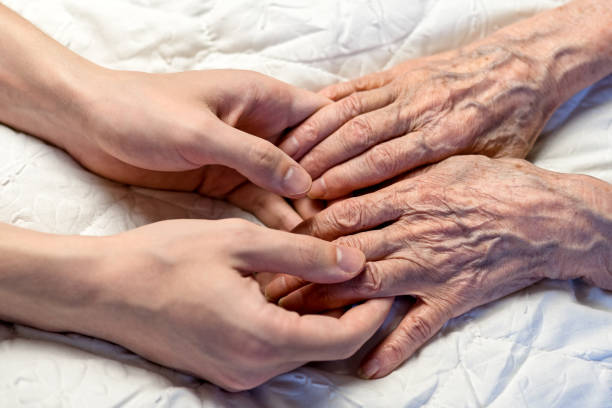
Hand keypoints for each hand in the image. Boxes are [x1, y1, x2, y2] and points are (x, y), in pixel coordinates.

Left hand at [0, 6, 328, 225]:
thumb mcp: (201, 131)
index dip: (343, 146)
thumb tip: (303, 182)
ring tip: (327, 241)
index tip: (359, 182)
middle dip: (329, 186)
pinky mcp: (226, 180)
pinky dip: (277, 219)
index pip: (321, 117)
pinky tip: (294, 242)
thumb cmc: (142, 111)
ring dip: (305, 209)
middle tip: (348, 224)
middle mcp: (260, 126)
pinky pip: (261, 201)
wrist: (91, 123)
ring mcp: (245, 156)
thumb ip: (253, 155)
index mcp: (260, 98)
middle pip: (312, 156)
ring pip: (288, 184)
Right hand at [63, 219, 391, 390]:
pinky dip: (292, 319)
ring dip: (320, 313)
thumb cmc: (163, 259)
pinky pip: (273, 347)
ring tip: (328, 271)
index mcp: (262, 338)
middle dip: (349, 310)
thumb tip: (353, 262)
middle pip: (325, 346)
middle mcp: (252, 366)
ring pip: (300, 347)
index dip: (372, 312)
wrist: (101, 288)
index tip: (384, 282)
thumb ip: (302, 255)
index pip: (342, 339)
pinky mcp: (222, 364)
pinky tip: (290, 285)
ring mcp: (235, 370)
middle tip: (359, 269)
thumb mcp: (239, 243)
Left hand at [269, 156, 611, 378]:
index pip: (339, 215)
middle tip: (262, 287)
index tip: (270, 243)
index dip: (300, 230)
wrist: (545, 216)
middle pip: (341, 255)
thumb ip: (390, 171)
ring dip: (326, 306)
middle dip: (299, 273)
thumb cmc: (490, 182)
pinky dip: (394, 347)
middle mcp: (411, 233)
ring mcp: (430, 268)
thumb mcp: (438, 163)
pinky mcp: (452, 298)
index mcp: (405, 195)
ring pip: (366, 288)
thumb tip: (342, 177)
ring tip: (290, 320)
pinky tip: (367, 365)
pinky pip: (419, 327)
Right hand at [281, 0, 611, 199]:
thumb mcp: (490, 161)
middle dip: (321, 159)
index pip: (383, 162)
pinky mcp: (402, 70)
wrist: (524, 67)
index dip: (345, 179)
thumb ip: (445, 182)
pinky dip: (329, 101)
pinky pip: (358, 86)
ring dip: (316, 131)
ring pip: (352, 110)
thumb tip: (400, 210)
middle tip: (292, 179)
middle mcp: (420, 109)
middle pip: (359, 137)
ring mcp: (408, 86)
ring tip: (288, 152)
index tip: (316, 195)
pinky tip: (306, 115)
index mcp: (445, 136)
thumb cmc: (509, 123)